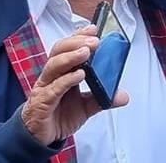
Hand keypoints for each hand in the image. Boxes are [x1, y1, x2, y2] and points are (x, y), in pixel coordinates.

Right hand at [21, 26, 128, 145]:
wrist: (42, 138)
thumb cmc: (60, 116)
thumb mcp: (86, 106)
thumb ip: (103, 98)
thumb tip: (123, 96)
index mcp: (62, 71)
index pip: (68, 47)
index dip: (79, 36)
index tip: (93, 28)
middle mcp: (52, 75)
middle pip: (59, 50)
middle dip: (76, 42)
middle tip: (94, 40)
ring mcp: (45, 87)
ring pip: (54, 65)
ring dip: (70, 57)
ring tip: (86, 52)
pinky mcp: (42, 102)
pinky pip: (53, 88)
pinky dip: (66, 80)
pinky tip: (79, 75)